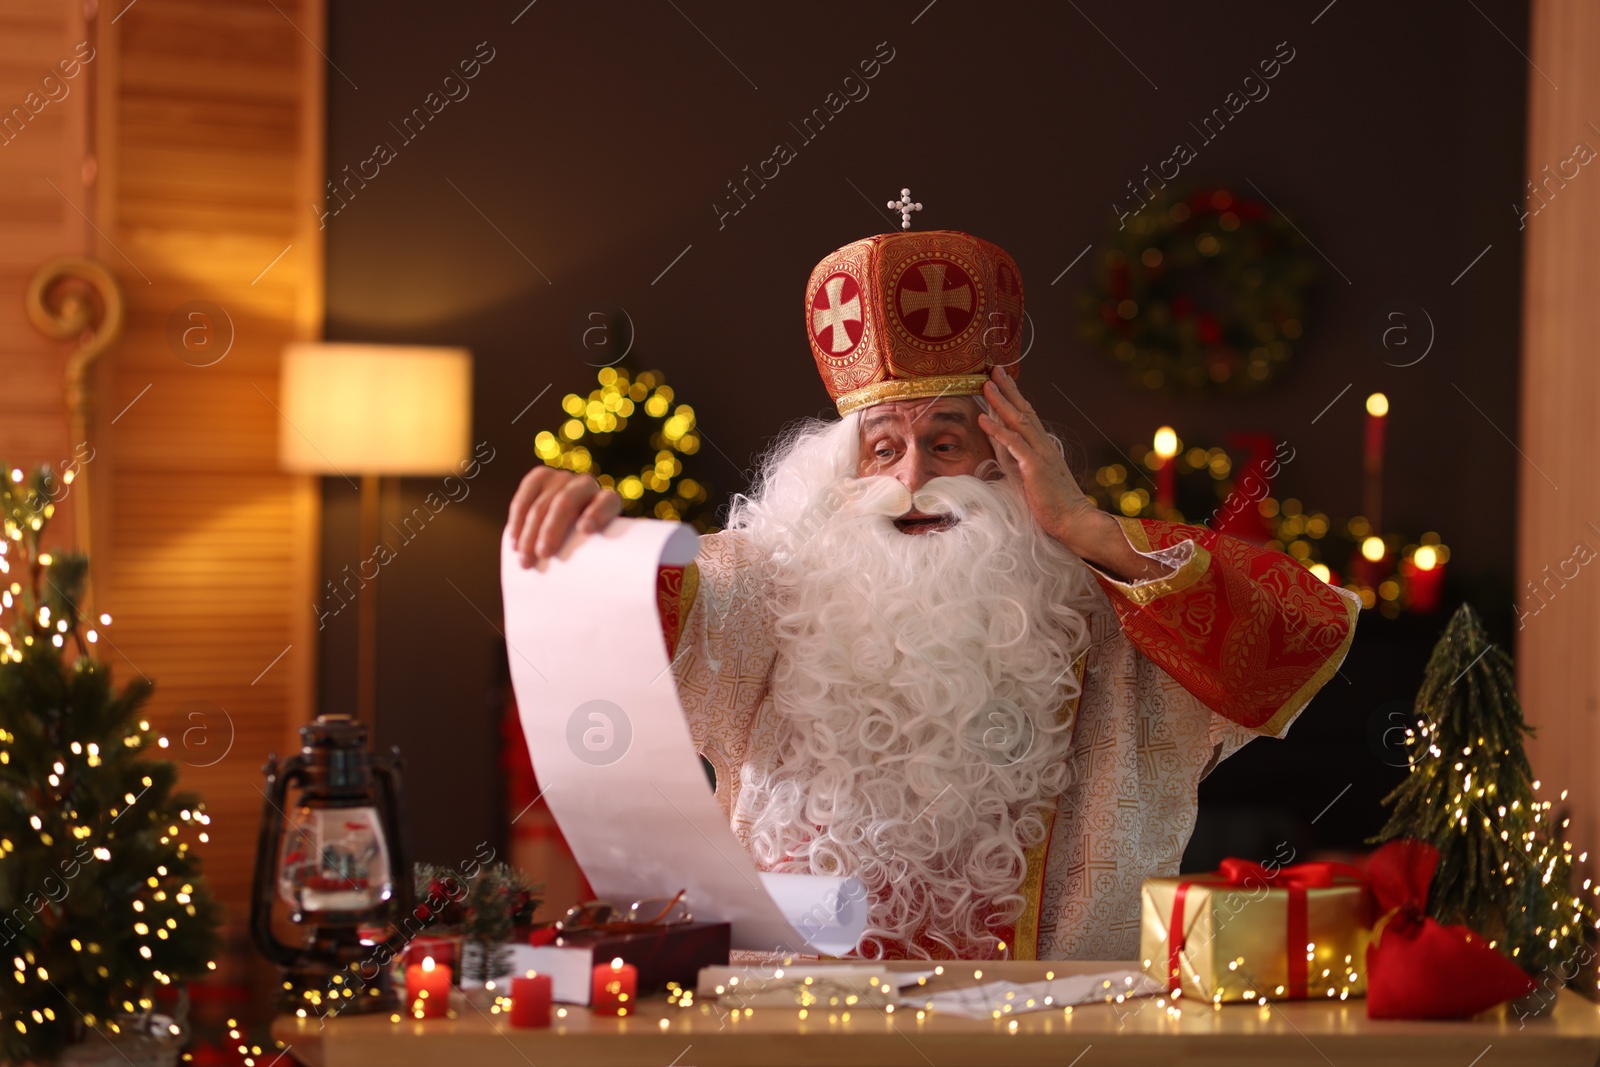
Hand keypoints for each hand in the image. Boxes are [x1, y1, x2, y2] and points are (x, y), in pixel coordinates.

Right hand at [507, 467, 621, 566]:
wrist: (568, 528)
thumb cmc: (587, 552)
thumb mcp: (600, 557)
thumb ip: (604, 567)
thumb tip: (615, 605)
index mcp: (608, 502)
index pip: (607, 502)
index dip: (597, 513)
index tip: (586, 530)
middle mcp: (586, 486)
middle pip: (567, 502)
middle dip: (552, 528)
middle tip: (542, 555)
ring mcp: (562, 479)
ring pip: (542, 502)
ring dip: (530, 532)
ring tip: (524, 559)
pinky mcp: (540, 477)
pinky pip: (525, 494)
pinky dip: (517, 518)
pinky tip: (514, 540)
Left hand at [976, 367, 1102, 553]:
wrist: (1074, 520)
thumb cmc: (1054, 505)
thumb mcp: (1036, 478)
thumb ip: (1024, 463)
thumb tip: (1007, 453)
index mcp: (1044, 447)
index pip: (1029, 416)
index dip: (1015, 397)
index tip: (1003, 381)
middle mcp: (1044, 445)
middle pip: (1024, 410)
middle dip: (1008, 389)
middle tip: (994, 370)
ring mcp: (1040, 454)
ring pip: (1018, 421)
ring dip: (1001, 402)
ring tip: (985, 386)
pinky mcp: (1034, 467)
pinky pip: (1013, 444)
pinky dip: (997, 430)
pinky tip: (983, 418)